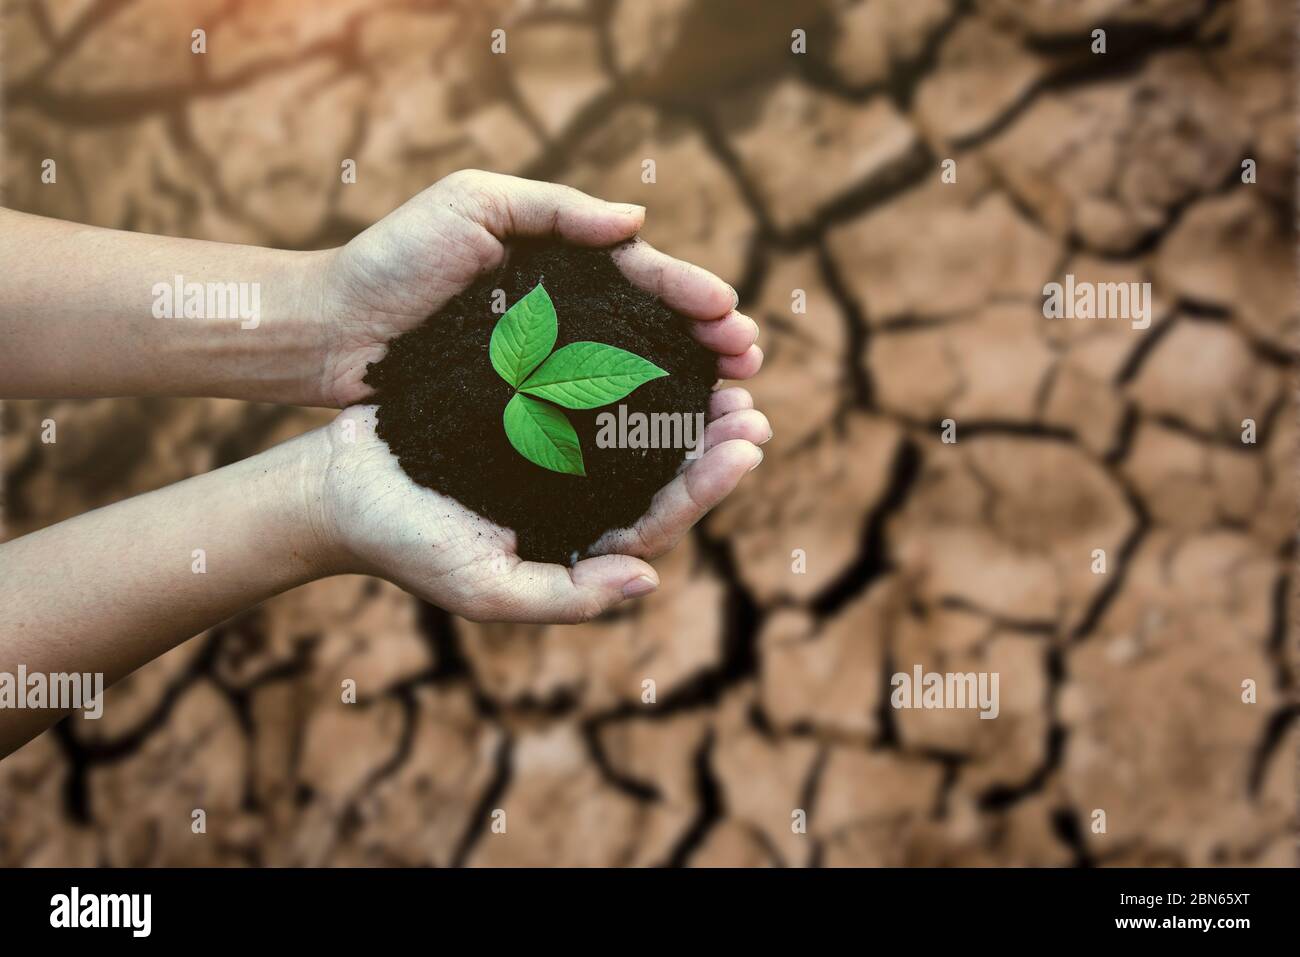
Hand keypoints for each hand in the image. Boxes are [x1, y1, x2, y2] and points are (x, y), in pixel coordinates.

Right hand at [310, 396, 768, 623]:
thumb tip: (649, 581)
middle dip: (713, 441)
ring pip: (637, 428)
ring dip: (683, 399)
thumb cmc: (405, 544)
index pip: (660, 521)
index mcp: (576, 545)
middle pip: (662, 474)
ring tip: (722, 364)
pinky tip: (655, 334)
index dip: (708, 485)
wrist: (337, 487)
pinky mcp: (532, 412)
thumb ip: (567, 597)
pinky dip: (630, 365)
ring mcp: (556, 455)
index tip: (748, 445)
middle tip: (751, 403)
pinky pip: (593, 389)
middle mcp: (576, 500)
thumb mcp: (484, 588)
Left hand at [311, 169, 764, 406]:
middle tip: (749, 364)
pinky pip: (588, 416)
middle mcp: (559, 317)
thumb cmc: (394, 261)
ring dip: (684, 390)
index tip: (731, 318)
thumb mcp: (472, 204)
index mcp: (557, 265)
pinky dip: (631, 426)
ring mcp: (542, 366)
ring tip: (729, 405)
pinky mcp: (520, 409)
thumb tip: (637, 222)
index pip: (641, 276)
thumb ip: (554, 208)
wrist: (328, 332)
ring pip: (630, 377)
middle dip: (706, 344)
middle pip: (651, 330)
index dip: (690, 295)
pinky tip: (666, 441)